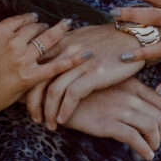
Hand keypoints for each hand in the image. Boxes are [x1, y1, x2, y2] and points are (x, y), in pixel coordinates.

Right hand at [0, 11, 91, 118]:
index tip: (33, 19)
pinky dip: (71, 60)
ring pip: (47, 41)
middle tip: (48, 26)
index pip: (20, 19)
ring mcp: (23, 60)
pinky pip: (54, 67)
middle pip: (35, 28)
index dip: (28, 18)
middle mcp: (13, 43)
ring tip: (67, 26)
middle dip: (43, 26)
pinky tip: (84, 54)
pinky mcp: (30, 77)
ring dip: (59, 32)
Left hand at [25, 23, 145, 128]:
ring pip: (53, 91)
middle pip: (38, 80)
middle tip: (36, 118)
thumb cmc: (107, 39)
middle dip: (33, 104)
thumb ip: (64, 50)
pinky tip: (64, 120)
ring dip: (49, 112)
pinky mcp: (95, 73)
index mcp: (60, 44)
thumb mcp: (80, 39)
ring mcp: (80, 62)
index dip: (28, 88)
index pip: (34, 67)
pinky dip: (65, 110)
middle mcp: (66, 52)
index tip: (30, 103)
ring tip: (50, 125)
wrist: (132, 35)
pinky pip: (72, 95)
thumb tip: (52, 63)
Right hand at [63, 78, 160, 159]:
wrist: (60, 97)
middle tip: (155, 142)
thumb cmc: (86, 94)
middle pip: (160, 118)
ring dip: (155, 143)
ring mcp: (119, 109)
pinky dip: (145, 149)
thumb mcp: (110, 86)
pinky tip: (146, 155)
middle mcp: (129, 96)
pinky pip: (135, 138)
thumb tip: (143, 110)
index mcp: (132, 85)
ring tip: (151, 149)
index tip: (160, 129)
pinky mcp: (107, 123)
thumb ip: (127, 93)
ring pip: (151, 128)